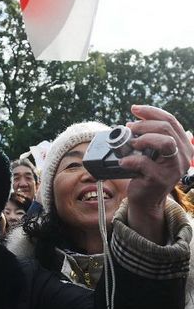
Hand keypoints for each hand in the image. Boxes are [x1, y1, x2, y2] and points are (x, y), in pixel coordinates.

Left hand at [119, 104, 192, 242]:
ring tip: (131, 144)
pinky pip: (144, 163)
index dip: (151, 112)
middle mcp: (184, 156)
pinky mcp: (160, 180)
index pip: (171, 120)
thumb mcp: (152, 152)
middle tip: (129, 128)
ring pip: (165, 142)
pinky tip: (124, 161)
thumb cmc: (146, 172)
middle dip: (144, 124)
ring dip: (144, 138)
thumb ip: (151, 136)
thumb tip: (133, 120)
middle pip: (167, 128)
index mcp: (183, 145)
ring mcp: (174, 169)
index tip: (134, 109)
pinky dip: (130, 160)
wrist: (145, 199)